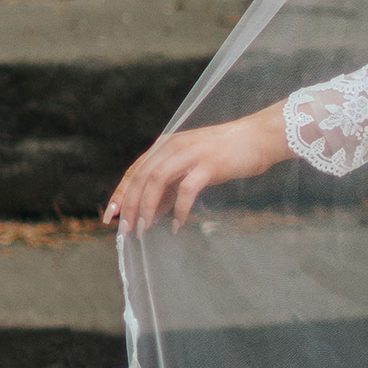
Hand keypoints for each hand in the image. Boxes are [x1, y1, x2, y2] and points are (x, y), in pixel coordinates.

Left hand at [103, 104, 290, 233]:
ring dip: (148, 207)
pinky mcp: (208, 165)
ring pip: (157, 181)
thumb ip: (171, 185)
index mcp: (166, 145)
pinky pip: (186, 190)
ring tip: (144, 229)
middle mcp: (173, 146)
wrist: (257, 138)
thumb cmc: (226, 154)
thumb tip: (153, 211)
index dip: (120, 194)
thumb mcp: (191, 166)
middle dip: (130, 205)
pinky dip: (178, 210)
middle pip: (141, 177)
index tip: (110, 216)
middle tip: (126, 229)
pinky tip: (177, 226)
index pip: (134, 171)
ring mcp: (190, 154)